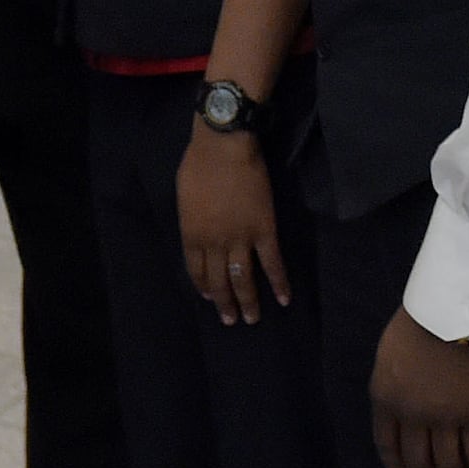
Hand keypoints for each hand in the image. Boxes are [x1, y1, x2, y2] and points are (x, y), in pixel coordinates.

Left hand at [176, 124, 291, 325]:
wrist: (224, 146)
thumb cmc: (198, 163)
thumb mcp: (184, 195)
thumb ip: (191, 219)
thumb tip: (198, 230)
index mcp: (192, 234)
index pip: (196, 269)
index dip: (204, 286)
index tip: (210, 297)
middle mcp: (215, 243)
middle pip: (219, 280)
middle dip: (225, 303)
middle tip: (231, 320)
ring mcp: (240, 239)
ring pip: (243, 278)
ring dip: (248, 301)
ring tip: (252, 319)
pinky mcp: (265, 230)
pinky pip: (272, 262)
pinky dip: (279, 282)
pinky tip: (283, 299)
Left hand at [369, 310, 468, 467]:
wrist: (452, 312)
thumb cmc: (419, 321)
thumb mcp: (388, 353)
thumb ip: (391, 383)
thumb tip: (398, 402)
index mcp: (386, 398)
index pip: (386, 442)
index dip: (395, 462)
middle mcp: (413, 416)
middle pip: (417, 458)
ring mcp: (446, 419)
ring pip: (447, 462)